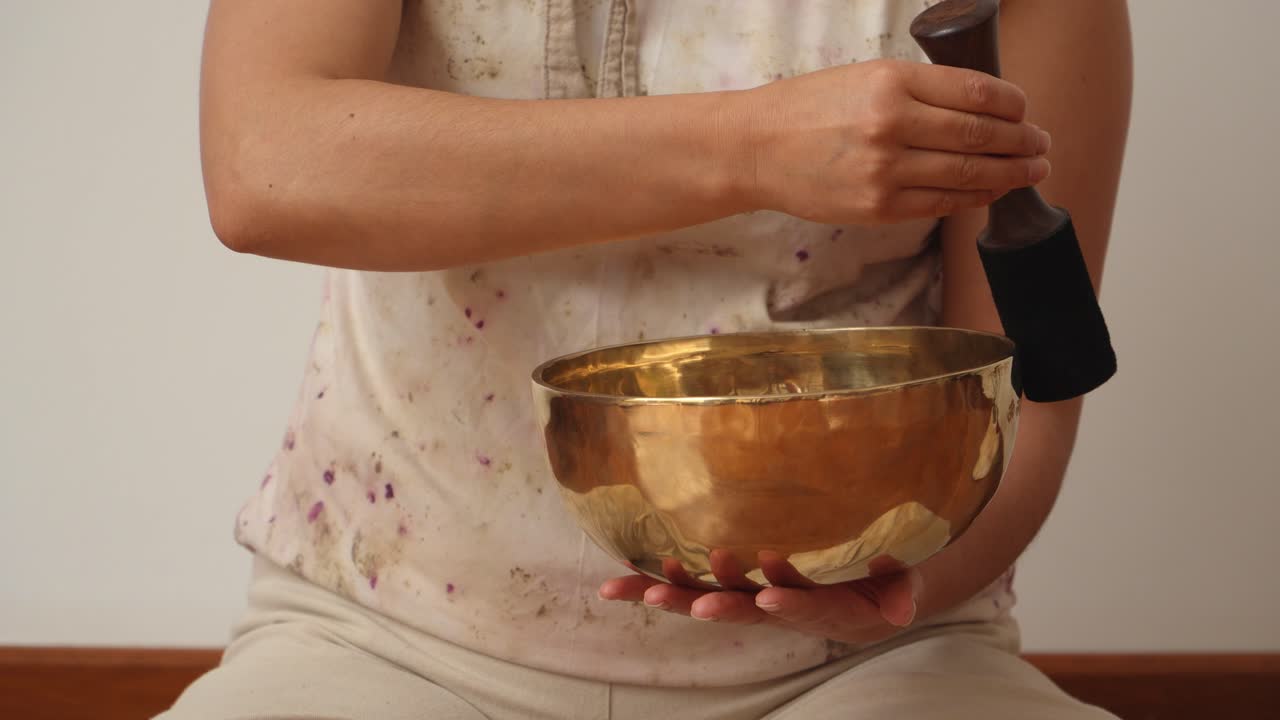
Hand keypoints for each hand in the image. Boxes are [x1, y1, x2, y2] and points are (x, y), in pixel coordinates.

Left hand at [599, 551, 922, 644]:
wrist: (877, 592)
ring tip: (646, 594)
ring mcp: (756, 599)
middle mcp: (783, 608)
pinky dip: (657, 584)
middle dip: (719, 607)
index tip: (770, 594)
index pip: (808, 606)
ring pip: (712, 600)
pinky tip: (616, 586)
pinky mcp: (737, 587)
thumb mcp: (906, 583)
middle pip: (748, 611)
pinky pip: (694, 587)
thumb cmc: (893, 579)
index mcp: (828, 608)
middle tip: (692, 605)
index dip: (790, 602)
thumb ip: (903, 587)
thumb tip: (903, 597)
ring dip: (678, 598)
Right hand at [738, 59, 1051, 224]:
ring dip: (1008, 174)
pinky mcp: (878, 207)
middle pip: (980, 136)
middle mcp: (892, 125)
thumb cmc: (808, 109)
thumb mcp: (864, 77)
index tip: (1025, 110)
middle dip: (1021, 142)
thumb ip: (918, 89)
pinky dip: (973, 198)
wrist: (756, 148)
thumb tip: (980, 108)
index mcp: (892, 82)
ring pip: (968, 174)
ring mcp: (886, 171)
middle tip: (1041, 145)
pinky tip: (990, 192)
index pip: (976, 93)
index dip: (1014, 105)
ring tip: (1031, 172)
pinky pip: (941, 204)